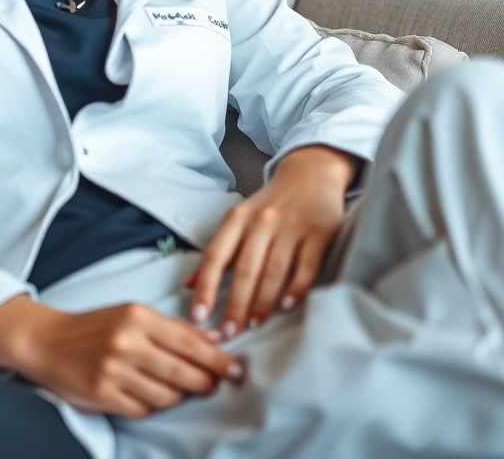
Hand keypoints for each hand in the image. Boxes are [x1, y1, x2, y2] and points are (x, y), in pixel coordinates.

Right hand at [0, 295, 242, 417]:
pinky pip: (143, 409)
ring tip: (167, 385)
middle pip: (184, 373)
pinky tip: (141, 393)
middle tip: (212, 384)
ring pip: (167, 396)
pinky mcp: (103, 394)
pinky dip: (149, 405)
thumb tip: (212, 341)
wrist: (47, 340)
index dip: (217, 359)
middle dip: (205, 382)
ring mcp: (113, 370)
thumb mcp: (131, 314)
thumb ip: (170, 328)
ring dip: (175, 395)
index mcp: (137, 316)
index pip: (189, 341)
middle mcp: (126, 342)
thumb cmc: (94, 326)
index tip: (236, 369)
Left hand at [186, 144, 357, 338]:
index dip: (206, 287)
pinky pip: (305, 266)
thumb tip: (188, 286)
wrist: (310, 175)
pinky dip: (296, 288)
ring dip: (262, 302)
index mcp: (237, 218)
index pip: (216, 256)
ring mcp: (291, 227)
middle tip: (228, 333)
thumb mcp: (238, 221)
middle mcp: (261, 222)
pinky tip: (287, 307)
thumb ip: (217, 254)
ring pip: (273, 271)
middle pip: (245, 269)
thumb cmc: (268, 206)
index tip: (199, 316)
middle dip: (235, 305)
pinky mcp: (318, 234)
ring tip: (253, 326)